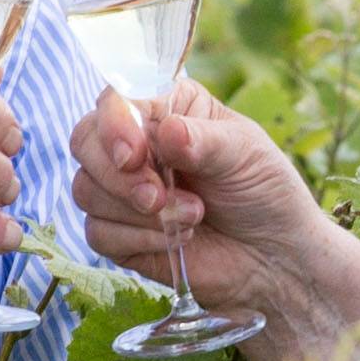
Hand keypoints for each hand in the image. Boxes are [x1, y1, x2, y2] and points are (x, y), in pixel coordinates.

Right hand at [70, 80, 336, 332]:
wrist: (274, 258)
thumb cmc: (264, 192)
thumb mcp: (244, 153)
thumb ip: (202, 140)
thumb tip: (168, 131)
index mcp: (164, 108)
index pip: (114, 102)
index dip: (114, 126)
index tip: (134, 156)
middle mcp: (136, 144)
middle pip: (85, 142)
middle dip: (118, 175)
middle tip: (156, 197)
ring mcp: (122, 190)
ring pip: (86, 190)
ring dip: (136, 212)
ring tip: (193, 217)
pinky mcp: (120, 235)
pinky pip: (97, 233)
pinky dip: (136, 239)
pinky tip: (177, 241)